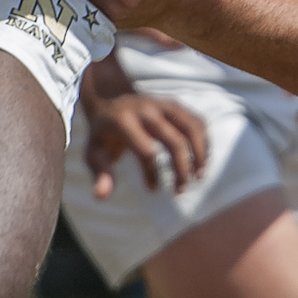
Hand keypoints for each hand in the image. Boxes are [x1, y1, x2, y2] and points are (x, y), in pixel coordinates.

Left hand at [83, 81, 209, 198]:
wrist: (110, 100)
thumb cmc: (103, 133)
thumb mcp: (93, 152)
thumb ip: (100, 172)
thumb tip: (101, 197)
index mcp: (124, 120)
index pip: (145, 151)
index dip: (151, 173)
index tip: (152, 189)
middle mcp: (147, 110)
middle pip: (174, 141)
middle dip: (181, 168)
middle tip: (181, 190)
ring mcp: (164, 104)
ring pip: (192, 128)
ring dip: (200, 154)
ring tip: (200, 176)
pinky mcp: (175, 104)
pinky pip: (197, 122)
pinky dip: (203, 142)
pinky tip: (201, 160)